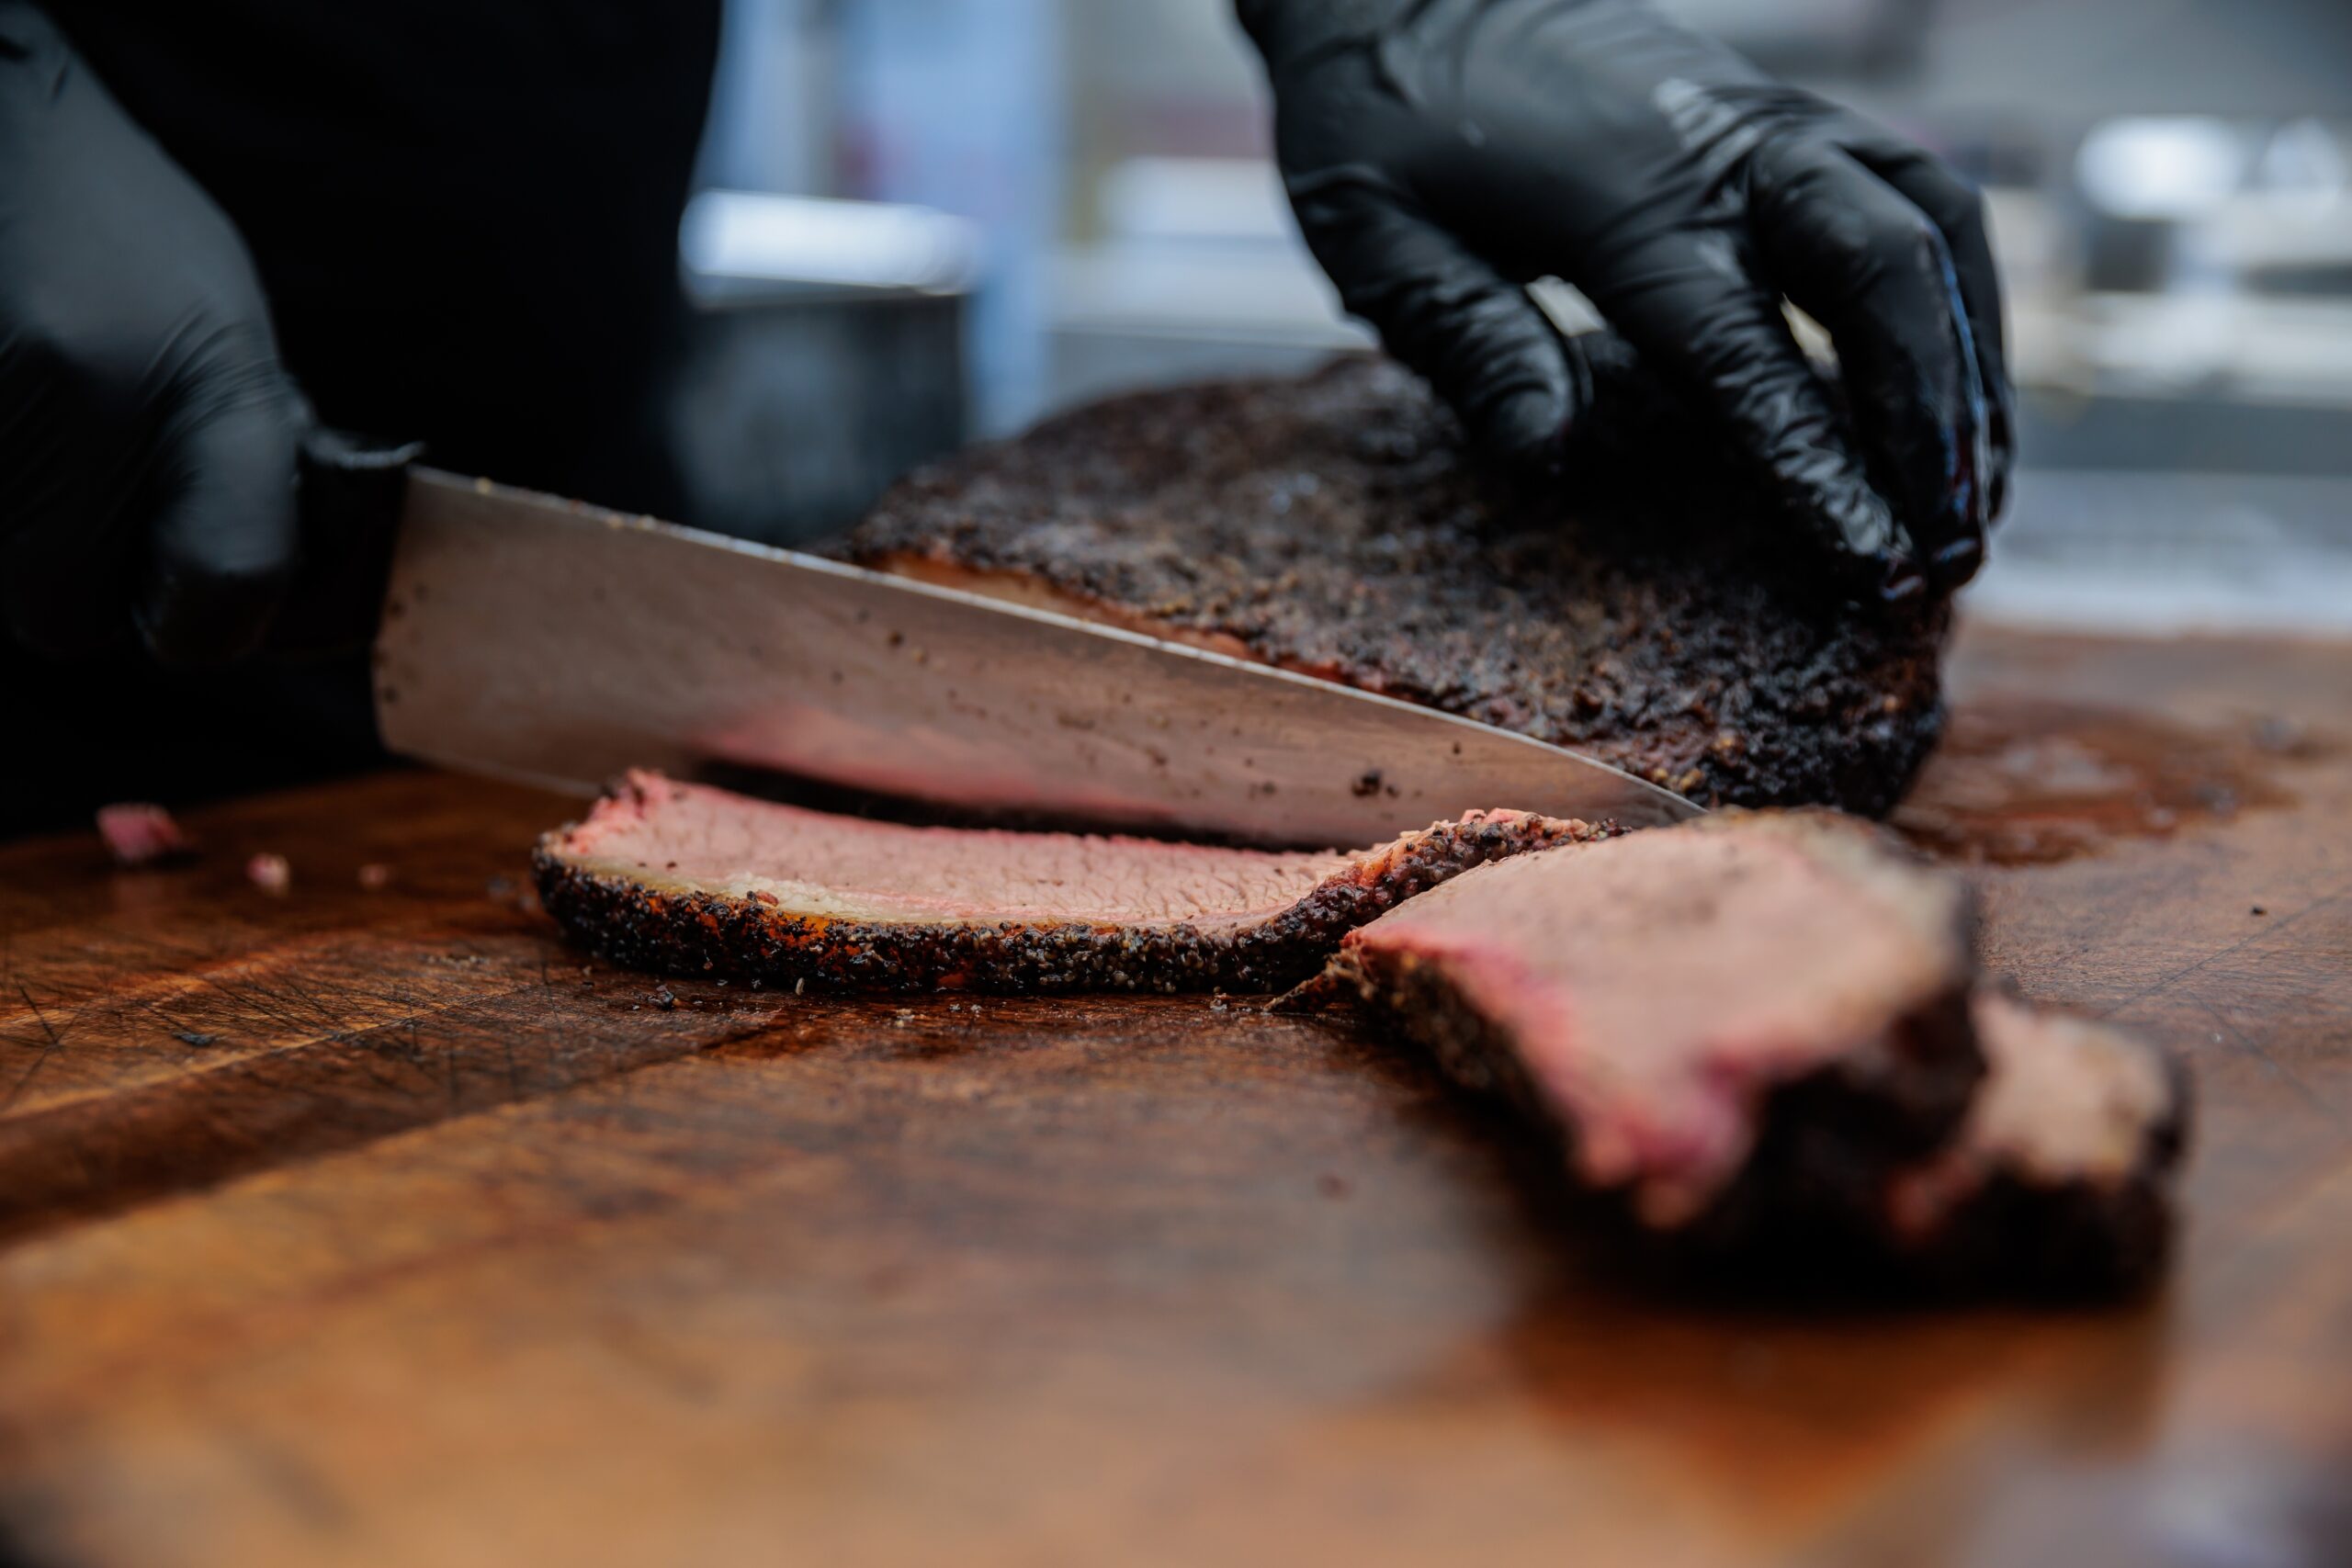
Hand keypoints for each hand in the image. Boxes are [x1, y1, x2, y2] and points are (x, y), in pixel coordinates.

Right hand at [0, 1, 303, 662]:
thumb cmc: (126, 227)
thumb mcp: (230, 329)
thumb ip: (253, 454)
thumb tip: (274, 581)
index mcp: (203, 383)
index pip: (226, 584)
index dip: (214, 622)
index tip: (204, 600)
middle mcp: (87, 401)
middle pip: (69, 619)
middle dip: (92, 590)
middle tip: (110, 517)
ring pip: (0, 577)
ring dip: (30, 541)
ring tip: (57, 437)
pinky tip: (17, 421)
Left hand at [1241, 0, 2013, 596]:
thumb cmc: (1382, 119)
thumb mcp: (1375, 233)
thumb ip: (1466, 337)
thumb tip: (1554, 449)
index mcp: (1618, 193)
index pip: (1745, 348)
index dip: (1819, 464)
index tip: (1873, 562)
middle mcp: (1723, 144)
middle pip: (1882, 275)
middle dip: (1935, 423)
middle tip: (1953, 553)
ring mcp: (1771, 117)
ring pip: (1929, 228)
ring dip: (1970, 364)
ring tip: (1978, 495)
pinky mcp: (1790, 111)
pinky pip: (1917, 195)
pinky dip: (1958, 296)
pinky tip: (1957, 389)